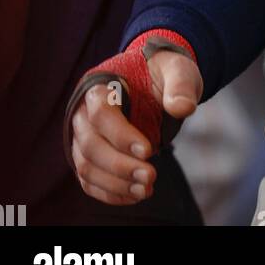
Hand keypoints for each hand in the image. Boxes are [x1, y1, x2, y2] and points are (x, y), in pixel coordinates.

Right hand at [67, 32, 201, 206]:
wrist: (155, 78)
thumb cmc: (163, 71)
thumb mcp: (177, 69)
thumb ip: (180, 84)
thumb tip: (183, 107)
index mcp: (100, 85)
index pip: (101, 114)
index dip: (121, 136)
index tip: (148, 151)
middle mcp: (83, 111)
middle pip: (91, 145)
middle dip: (120, 166)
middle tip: (151, 176)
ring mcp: (82, 135)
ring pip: (87, 166)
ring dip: (115, 183)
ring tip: (146, 189)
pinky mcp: (87, 155)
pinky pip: (89, 179)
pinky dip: (109, 192)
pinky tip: (133, 195)